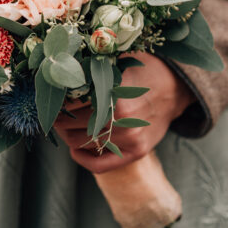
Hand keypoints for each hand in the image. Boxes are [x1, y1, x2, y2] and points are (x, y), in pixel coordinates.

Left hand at [52, 54, 194, 173]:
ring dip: (67, 134)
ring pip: (79, 143)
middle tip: (54, 111)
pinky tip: (76, 149)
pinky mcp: (136, 151)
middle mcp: (121, 117)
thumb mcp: (116, 63)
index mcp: (113, 92)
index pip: (69, 103)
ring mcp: (130, 137)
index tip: (52, 96)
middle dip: (58, 117)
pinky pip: (99, 165)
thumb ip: (90, 69)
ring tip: (66, 124)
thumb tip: (57, 75)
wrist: (175, 87)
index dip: (56, 99)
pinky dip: (82, 158)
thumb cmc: (140, 70)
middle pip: (70, 124)